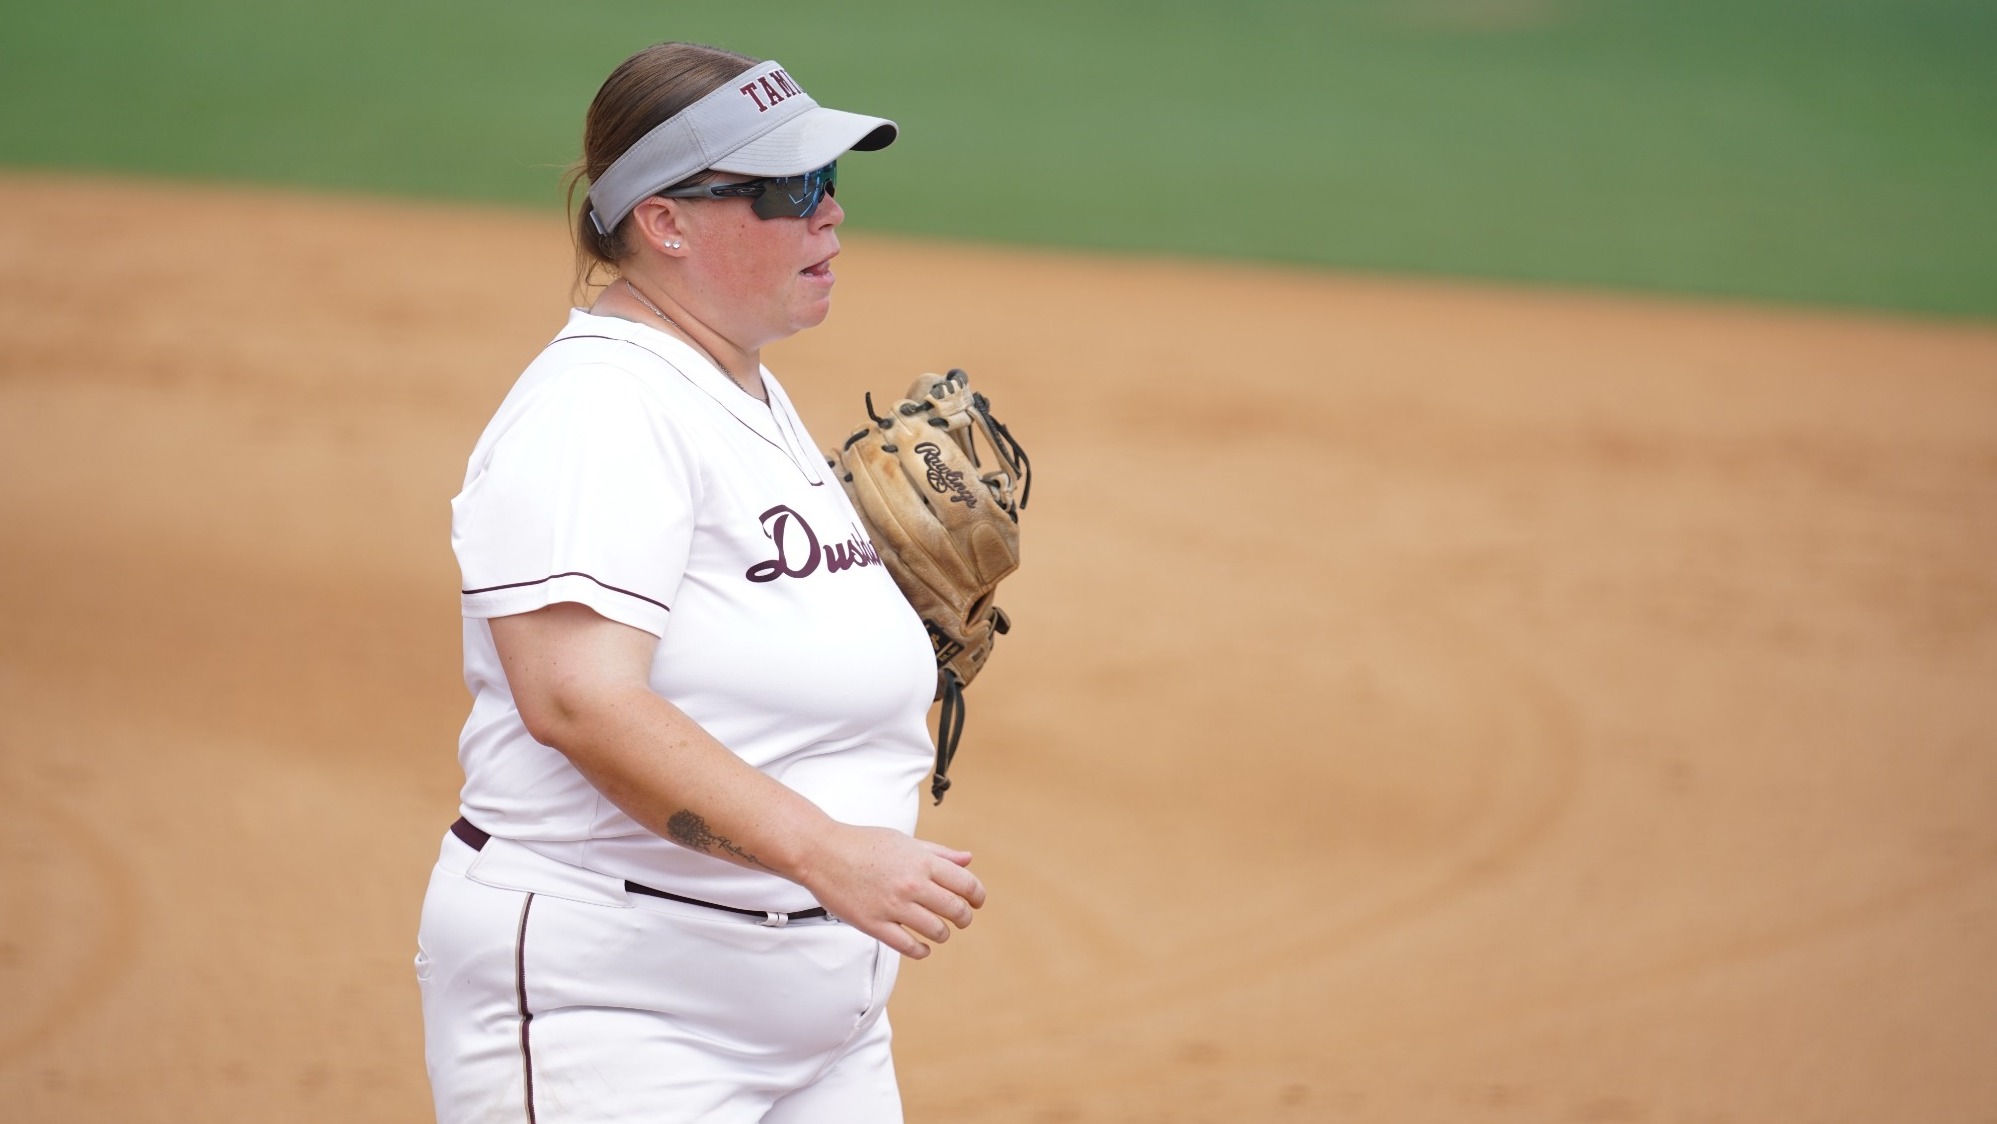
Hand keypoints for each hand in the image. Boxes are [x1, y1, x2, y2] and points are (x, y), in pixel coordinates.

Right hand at [799, 824, 985, 958]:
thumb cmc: (863, 844)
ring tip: (939, 931)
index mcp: (921, 861)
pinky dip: (921, 950)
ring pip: (936, 930)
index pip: (966, 884)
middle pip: (955, 909)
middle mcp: (911, 884)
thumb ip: (939, 853)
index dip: (977, 896)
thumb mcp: (905, 841)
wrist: (822, 853)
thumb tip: (968, 860)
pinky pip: (908, 947)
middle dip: (964, 917)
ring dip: (943, 933)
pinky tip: (922, 947)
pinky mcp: (874, 925)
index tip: (976, 902)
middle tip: (962, 919)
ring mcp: (893, 906)